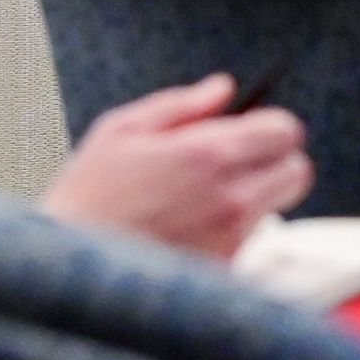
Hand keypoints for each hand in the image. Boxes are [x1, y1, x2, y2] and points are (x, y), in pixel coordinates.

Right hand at [37, 74, 311, 262]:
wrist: (62, 272)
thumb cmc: (86, 196)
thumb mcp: (119, 132)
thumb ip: (180, 104)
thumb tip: (223, 87)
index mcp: (210, 154)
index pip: (286, 131)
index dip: (269, 127)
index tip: (247, 131)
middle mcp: (232, 198)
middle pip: (297, 171)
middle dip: (273, 162)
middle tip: (233, 165)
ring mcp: (231, 239)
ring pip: (274, 207)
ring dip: (253, 198)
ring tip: (200, 200)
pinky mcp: (223, 272)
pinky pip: (248, 243)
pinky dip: (230, 233)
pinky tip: (189, 231)